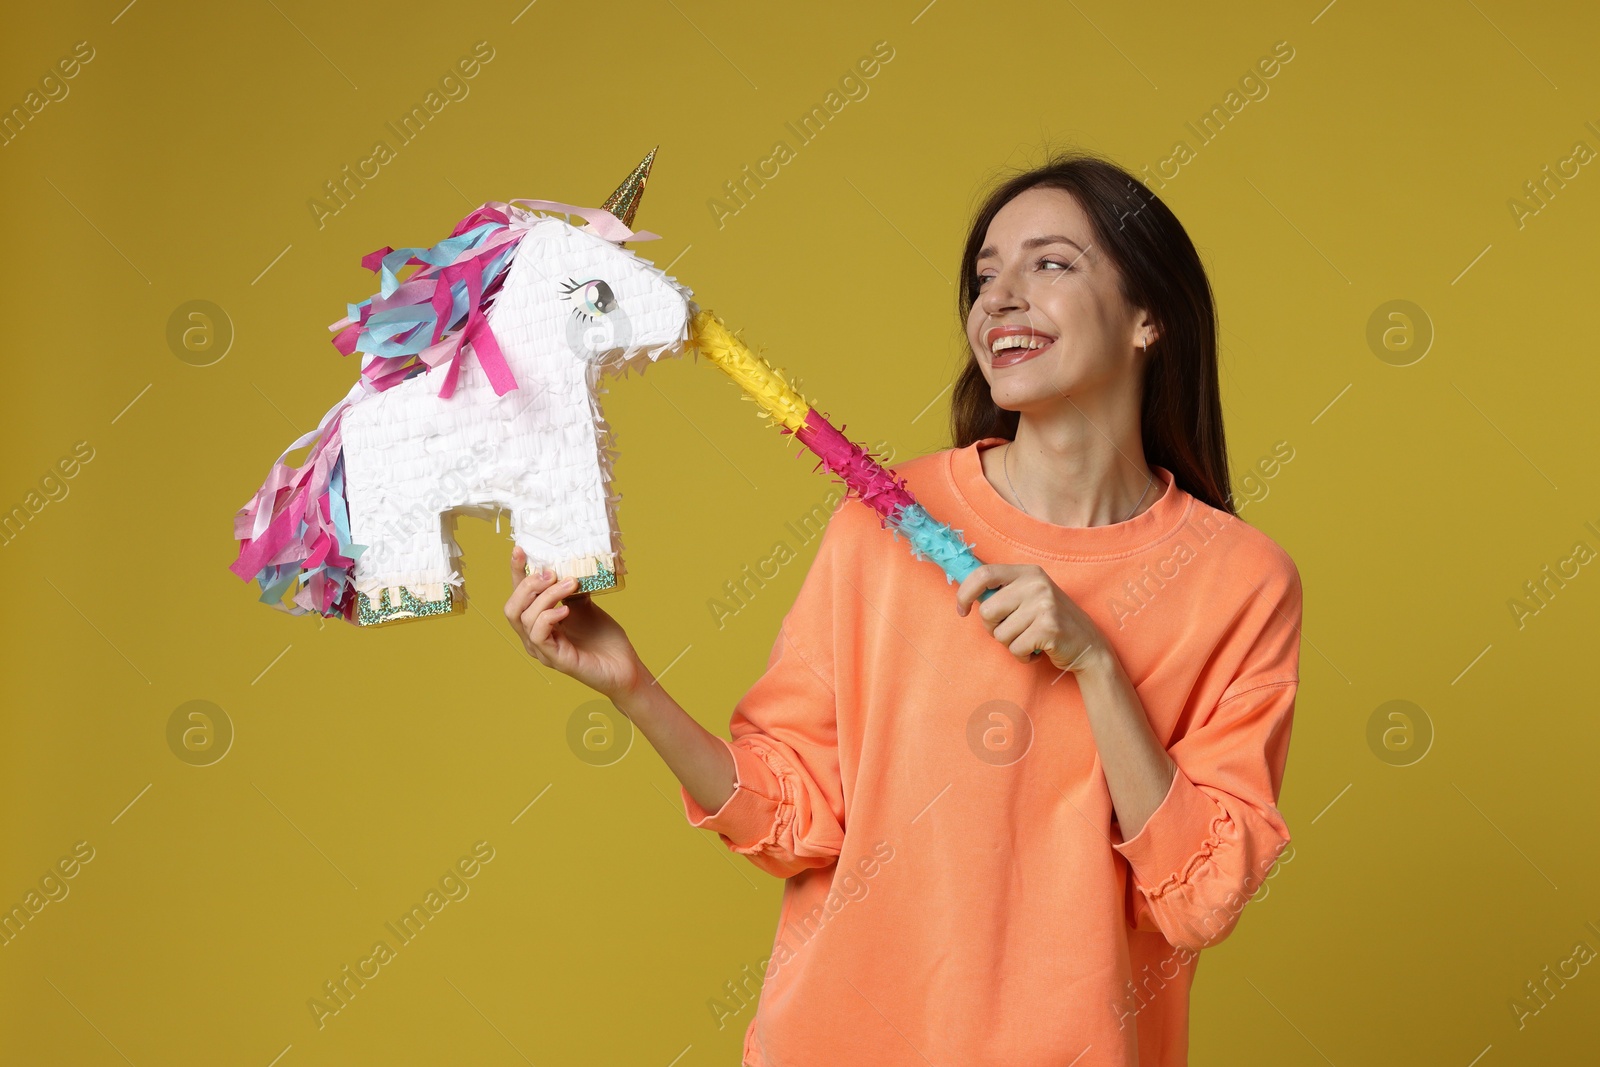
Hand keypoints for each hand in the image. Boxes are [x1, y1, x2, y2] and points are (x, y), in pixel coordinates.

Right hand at [504, 546, 647, 699]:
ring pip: (524, 618)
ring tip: (570, 584)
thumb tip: (568, 563)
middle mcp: (534, 638)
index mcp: (538, 623)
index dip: (516, 573)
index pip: (519, 596)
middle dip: (528, 584)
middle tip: (552, 572)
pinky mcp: (556, 660)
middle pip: (512, 607)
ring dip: (546, 596)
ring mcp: (543, 651)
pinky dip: (549, 616)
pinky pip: (538, 635)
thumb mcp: (585, 605)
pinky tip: (566, 610)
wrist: (624, 666)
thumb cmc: (603, 638)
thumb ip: (571, 589)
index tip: (521, 550)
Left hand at [954, 563, 1109, 673]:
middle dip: (992, 628)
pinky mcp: (1048, 628)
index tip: (962, 610)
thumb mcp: (1029, 597)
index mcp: (1027, 572)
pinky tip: (1037, 650)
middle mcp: (1036, 583)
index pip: (983, 573)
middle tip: (1012, 631)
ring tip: (1029, 639)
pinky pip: (1015, 648)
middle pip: (986, 610)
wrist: (1089, 645)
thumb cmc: (1049, 622)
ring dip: (1010, 644)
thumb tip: (964, 593)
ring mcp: (1044, 604)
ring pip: (999, 633)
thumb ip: (1003, 592)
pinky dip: (1022, 656)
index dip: (965, 593)